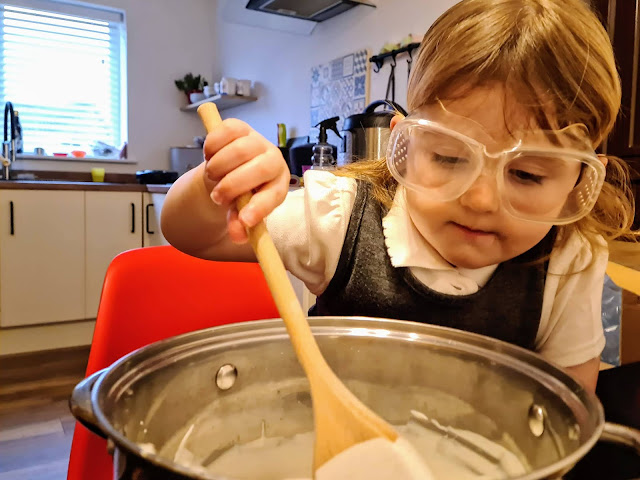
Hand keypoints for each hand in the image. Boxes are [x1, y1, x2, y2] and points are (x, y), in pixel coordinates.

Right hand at [203, 119, 289, 243]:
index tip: (244, 220)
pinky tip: (210, 157)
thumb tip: (238, 236)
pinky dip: (211, 147)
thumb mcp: (239, 211)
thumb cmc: (240, 193)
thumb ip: (239, 223)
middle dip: (232, 186)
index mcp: (278, 184)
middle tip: (217, 197)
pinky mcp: (240, 127)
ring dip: (218, 168)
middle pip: (258, 169)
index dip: (260, 208)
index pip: (274, 195)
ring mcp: (257, 140)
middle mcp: (273, 159)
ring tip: (213, 177)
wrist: (230, 170)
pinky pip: (225, 131)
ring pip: (239, 150)